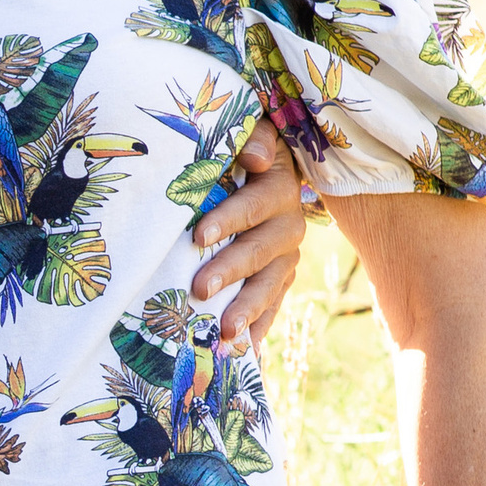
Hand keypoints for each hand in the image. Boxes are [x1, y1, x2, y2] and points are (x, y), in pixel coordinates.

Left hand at [188, 120, 309, 348]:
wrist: (263, 173)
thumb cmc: (243, 154)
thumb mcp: (250, 136)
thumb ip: (253, 138)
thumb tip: (255, 156)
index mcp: (278, 189)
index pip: (254, 205)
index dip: (229, 219)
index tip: (197, 236)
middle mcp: (288, 225)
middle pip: (260, 251)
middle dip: (230, 271)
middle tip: (199, 291)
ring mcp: (286, 257)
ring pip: (270, 285)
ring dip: (247, 309)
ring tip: (224, 333)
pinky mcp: (280, 279)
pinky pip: (273, 306)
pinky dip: (259, 327)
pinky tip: (242, 350)